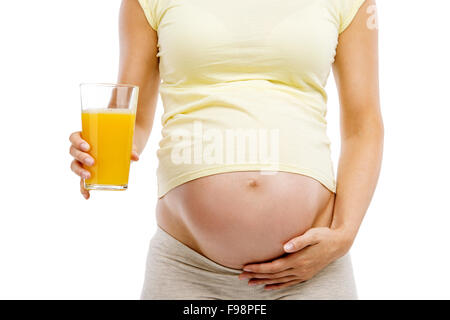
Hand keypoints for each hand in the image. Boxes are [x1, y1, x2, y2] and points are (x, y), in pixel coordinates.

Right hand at [69, 131, 139, 199]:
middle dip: (81, 157)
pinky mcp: (88, 173)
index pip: (74, 137)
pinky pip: (82, 181)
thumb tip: (135, 157)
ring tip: (88, 176)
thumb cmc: (120, 142)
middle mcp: (81, 150)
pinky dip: (83, 189)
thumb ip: (130, 149)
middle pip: (73, 152)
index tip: (87, 147)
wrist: (124, 149)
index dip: (77, 142)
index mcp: (85, 137)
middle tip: (93, 162)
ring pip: (75, 165)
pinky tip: (87, 195)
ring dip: (79, 172)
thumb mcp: (125, 143)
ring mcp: (83, 162)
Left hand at [238, 227, 352, 289]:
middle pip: (273, 275)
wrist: (339, 244)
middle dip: (256, 276)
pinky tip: (268, 287)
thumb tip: (286, 246)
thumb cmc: (324, 236)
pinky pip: (288, 283)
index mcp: (298, 260)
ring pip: (279, 281)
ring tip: (250, 282)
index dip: (259, 268)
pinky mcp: (305, 275)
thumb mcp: (313, 234)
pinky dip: (277, 286)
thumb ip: (299, 241)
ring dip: (263, 282)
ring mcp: (303, 274)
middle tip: (241, 276)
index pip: (274, 267)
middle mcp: (300, 270)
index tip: (246, 267)